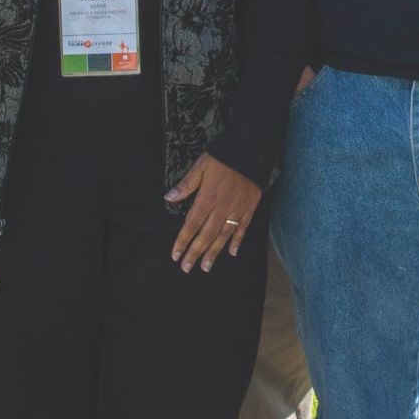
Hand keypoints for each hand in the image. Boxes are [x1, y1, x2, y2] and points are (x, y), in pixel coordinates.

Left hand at [165, 153, 263, 271]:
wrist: (250, 150)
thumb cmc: (223, 157)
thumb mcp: (201, 166)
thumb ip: (186, 184)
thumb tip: (169, 198)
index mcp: (207, 198)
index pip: (192, 225)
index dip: (183, 241)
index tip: (175, 255)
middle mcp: (222, 208)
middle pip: (206, 235)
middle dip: (195, 253)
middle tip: (186, 268)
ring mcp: (237, 210)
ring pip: (223, 236)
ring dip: (213, 253)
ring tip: (206, 267)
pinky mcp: (249, 208)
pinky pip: (243, 229)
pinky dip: (237, 241)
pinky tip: (232, 253)